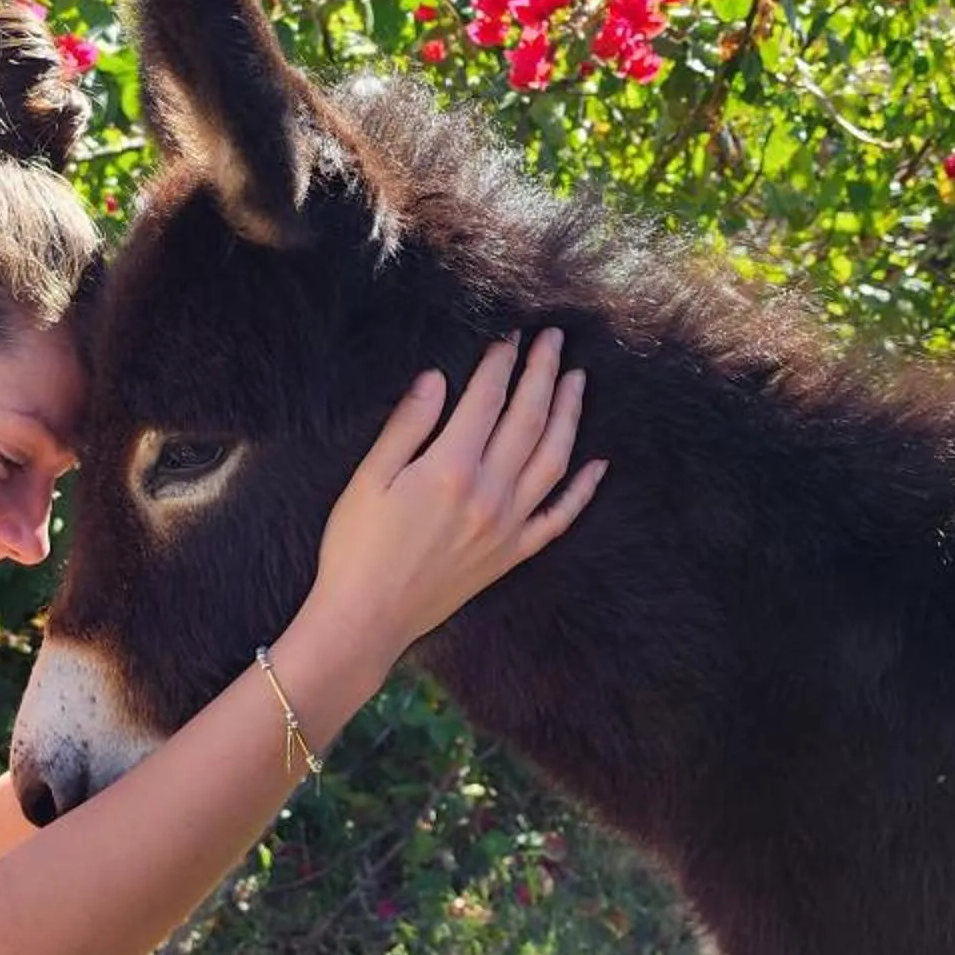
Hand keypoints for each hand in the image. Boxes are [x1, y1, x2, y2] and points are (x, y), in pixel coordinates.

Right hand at [305, 329, 606, 651]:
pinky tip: (598, 465)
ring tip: (575, 380)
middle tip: (554, 339)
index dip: (501, 362)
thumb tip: (437, 378)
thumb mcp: (367, 479)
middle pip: (528, 419)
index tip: (510, 335)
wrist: (366, 619)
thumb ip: (407, 425)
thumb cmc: (355, 548)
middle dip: (543, 373)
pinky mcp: (512, 555)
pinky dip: (582, 490)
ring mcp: (507, 526)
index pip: (488, 400)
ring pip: (553, 459)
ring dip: (569, 415)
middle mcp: (489, 494)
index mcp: (450, 469)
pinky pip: (559, 518)